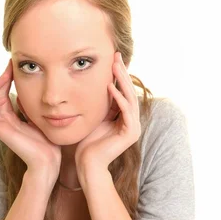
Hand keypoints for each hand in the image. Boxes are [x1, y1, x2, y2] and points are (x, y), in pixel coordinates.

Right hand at [0, 59, 61, 178]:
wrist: (48, 159)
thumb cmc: (47, 140)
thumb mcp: (39, 115)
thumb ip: (30, 103)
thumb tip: (30, 85)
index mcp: (11, 117)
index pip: (3, 93)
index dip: (7, 79)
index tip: (14, 65)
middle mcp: (3, 120)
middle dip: (2, 78)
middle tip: (10, 65)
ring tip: (7, 74)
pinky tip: (5, 90)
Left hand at [75, 51, 140, 174]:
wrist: (88, 164)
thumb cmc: (87, 143)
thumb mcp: (94, 118)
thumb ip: (99, 105)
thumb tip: (94, 85)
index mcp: (125, 118)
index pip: (123, 92)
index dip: (118, 75)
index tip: (111, 59)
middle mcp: (132, 121)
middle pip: (129, 92)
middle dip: (122, 73)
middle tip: (116, 56)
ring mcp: (133, 127)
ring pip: (129, 98)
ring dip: (122, 81)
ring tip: (115, 66)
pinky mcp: (131, 133)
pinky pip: (125, 111)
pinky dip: (118, 98)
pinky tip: (110, 87)